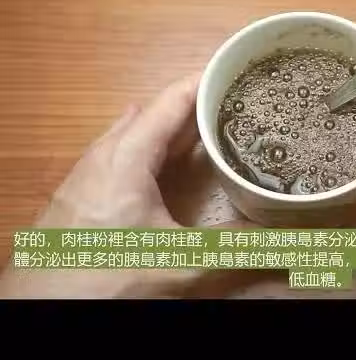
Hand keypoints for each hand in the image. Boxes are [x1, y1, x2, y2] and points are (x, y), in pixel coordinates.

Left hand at [0, 73, 252, 298]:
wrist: (43, 308)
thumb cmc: (106, 276)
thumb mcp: (179, 261)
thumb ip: (235, 246)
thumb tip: (289, 240)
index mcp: (128, 154)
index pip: (173, 99)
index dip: (206, 80)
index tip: (239, 69)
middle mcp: (106, 152)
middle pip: (157, 112)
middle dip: (197, 103)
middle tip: (238, 102)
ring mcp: (90, 170)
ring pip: (138, 131)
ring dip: (174, 126)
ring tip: (211, 126)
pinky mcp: (84, 190)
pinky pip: (125, 151)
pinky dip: (153, 146)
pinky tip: (167, 163)